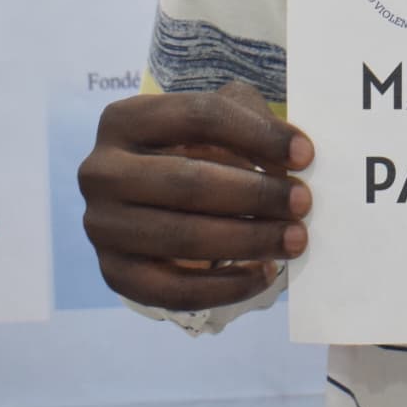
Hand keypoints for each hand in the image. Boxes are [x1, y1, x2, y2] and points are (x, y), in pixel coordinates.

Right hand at [77, 80, 313, 311]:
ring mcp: (101, 226)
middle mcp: (101, 171)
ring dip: (248, 240)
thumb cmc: (195, 150)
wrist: (149, 199)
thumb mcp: (219, 120)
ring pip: (181, 237)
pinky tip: (264, 274)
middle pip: (187, 181)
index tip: (305, 155)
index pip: (198, 116)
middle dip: (255, 195)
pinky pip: (172, 290)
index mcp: (124, 119)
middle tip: (303, 203)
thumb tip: (294, 157)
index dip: (258, 135)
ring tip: (294, 239)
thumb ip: (252, 123)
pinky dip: (224, 287)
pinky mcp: (113, 273)